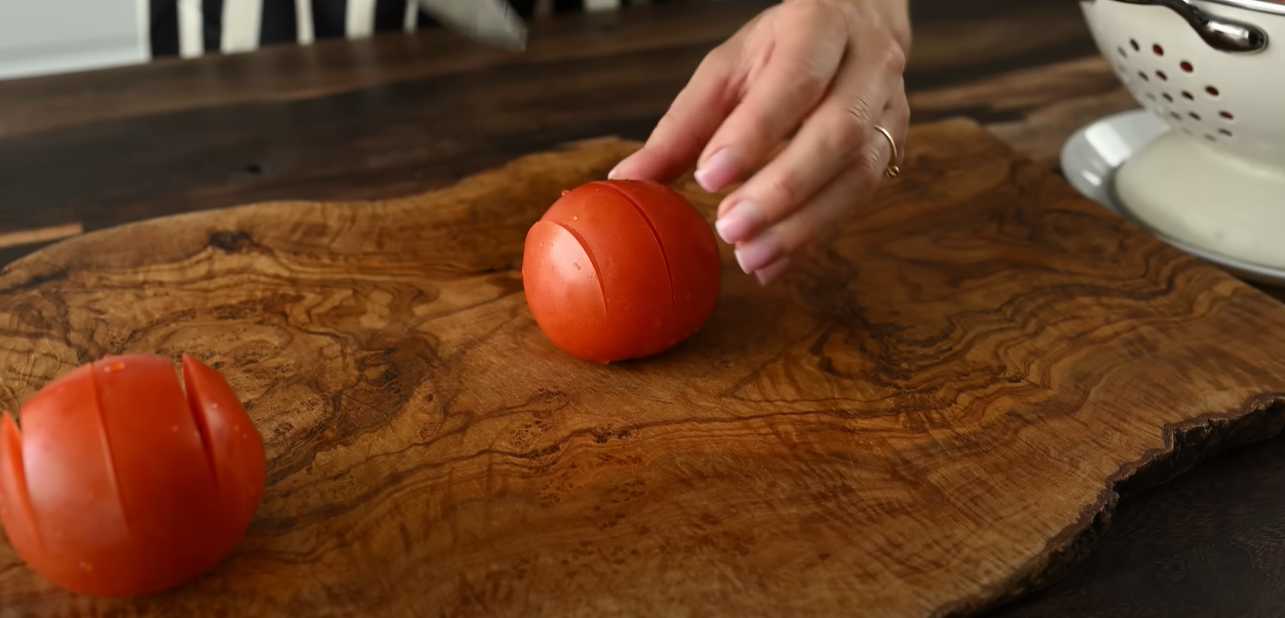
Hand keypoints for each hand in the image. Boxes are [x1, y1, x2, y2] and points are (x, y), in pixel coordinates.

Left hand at [609, 0, 910, 284]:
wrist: (859, 21)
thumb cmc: (783, 47)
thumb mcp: (727, 70)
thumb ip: (683, 126)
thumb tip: (628, 180)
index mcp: (820, 28)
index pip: (794, 82)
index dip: (755, 133)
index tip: (709, 177)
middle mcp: (867, 66)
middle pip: (837, 132)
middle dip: (782, 188)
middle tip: (730, 228)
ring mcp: (890, 108)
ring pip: (858, 172)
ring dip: (802, 224)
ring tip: (750, 258)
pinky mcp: (895, 146)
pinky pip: (860, 199)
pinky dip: (813, 236)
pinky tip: (774, 262)